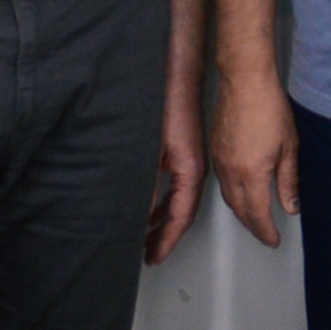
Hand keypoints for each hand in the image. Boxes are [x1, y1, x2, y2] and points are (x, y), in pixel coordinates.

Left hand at [146, 83, 206, 265]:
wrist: (176, 72)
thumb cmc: (165, 104)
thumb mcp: (147, 150)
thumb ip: (142, 185)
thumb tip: (136, 214)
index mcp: (190, 171)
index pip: (180, 217)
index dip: (167, 241)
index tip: (155, 257)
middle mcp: (194, 168)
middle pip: (182, 213)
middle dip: (166, 236)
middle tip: (149, 254)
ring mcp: (190, 159)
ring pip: (180, 200)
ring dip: (164, 220)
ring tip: (147, 236)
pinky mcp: (183, 151)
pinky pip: (177, 186)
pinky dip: (164, 202)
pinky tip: (150, 206)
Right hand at [209, 67, 297, 246]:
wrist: (245, 82)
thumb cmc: (269, 108)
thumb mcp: (289, 147)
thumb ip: (289, 180)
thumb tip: (291, 205)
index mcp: (251, 173)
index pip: (258, 214)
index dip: (266, 231)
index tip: (274, 239)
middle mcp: (231, 172)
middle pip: (240, 210)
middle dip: (253, 226)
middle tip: (266, 234)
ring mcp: (219, 162)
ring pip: (228, 198)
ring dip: (241, 212)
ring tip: (255, 219)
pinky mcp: (214, 151)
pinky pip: (222, 183)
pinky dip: (232, 195)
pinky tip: (241, 193)